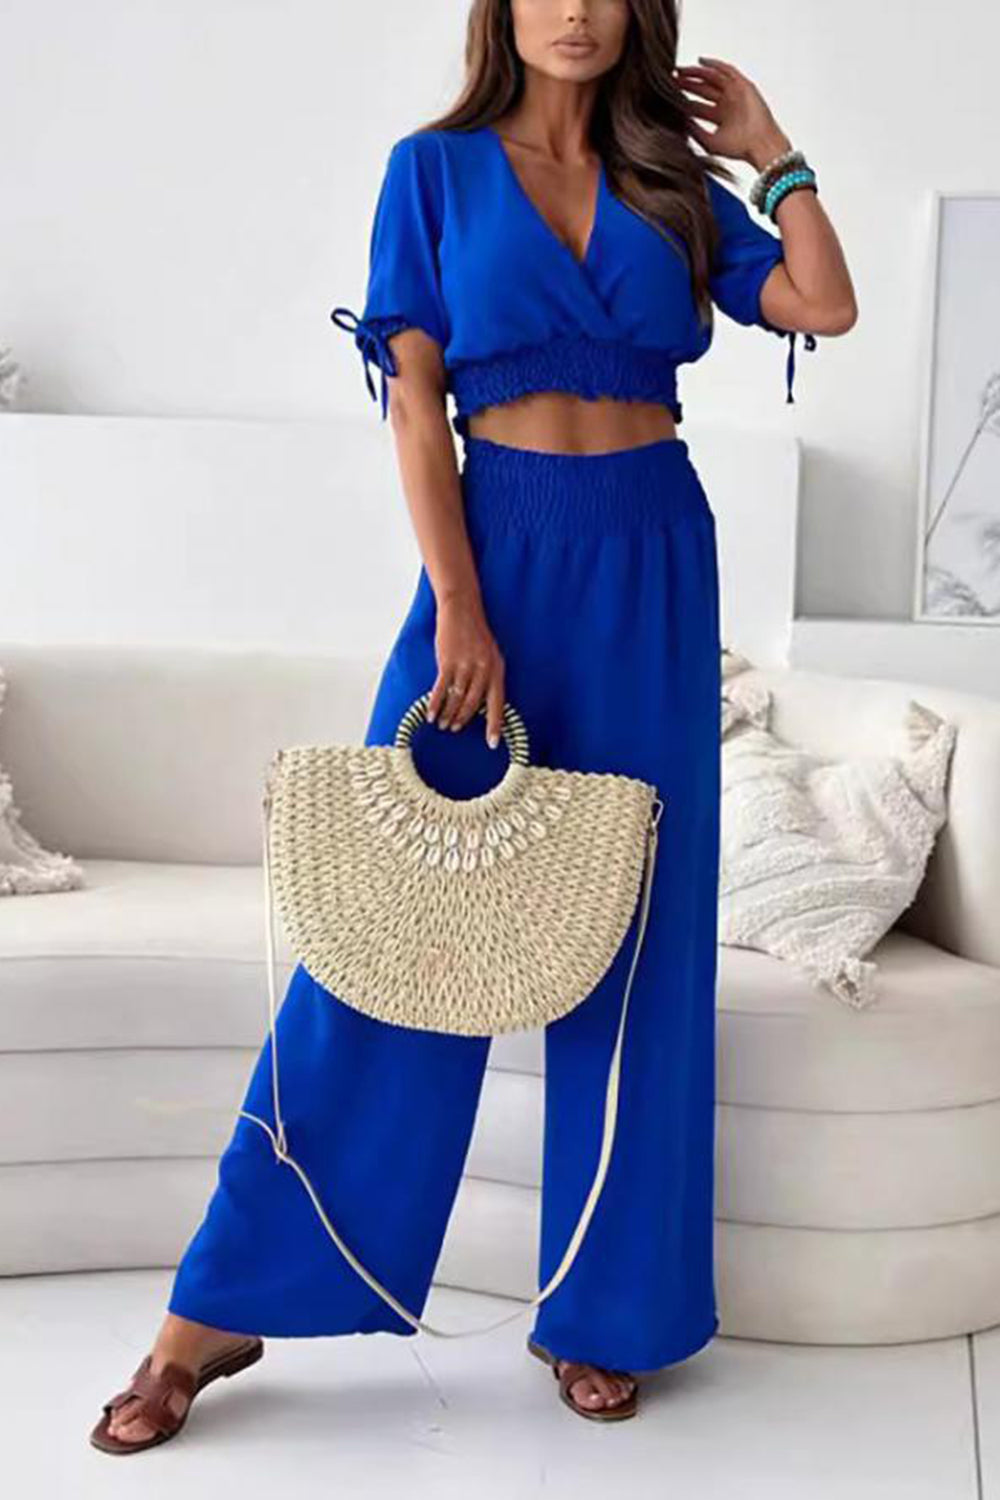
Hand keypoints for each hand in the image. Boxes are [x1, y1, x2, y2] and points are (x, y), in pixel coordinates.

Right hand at [427, 592, 506, 748]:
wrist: (461, 609)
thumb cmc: (475, 633)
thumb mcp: (489, 654)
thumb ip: (487, 676)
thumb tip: (482, 702)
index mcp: (497, 669)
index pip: (498, 703)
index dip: (495, 725)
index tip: (492, 743)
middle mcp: (483, 669)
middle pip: (474, 704)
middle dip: (463, 720)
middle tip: (455, 729)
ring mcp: (465, 666)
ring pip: (457, 699)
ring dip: (448, 714)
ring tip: (442, 724)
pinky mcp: (448, 662)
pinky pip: (441, 690)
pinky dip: (435, 704)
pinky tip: (431, 715)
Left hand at [675, 55, 790, 170]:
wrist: (760, 145)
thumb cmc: (739, 148)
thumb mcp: (709, 142)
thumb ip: (694, 132)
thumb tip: (678, 122)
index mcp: (719, 118)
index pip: (698, 106)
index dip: (683, 101)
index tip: (667, 97)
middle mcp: (727, 104)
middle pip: (703, 90)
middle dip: (687, 84)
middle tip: (671, 80)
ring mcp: (735, 94)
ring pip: (713, 78)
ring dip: (697, 73)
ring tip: (681, 70)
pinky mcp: (744, 86)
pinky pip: (727, 70)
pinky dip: (715, 64)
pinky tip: (701, 61)